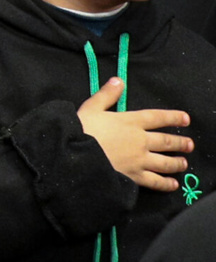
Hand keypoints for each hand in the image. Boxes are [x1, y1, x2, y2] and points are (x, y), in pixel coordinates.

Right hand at [78, 78, 192, 190]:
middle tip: (189, 145)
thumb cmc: (82, 128)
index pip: (157, 117)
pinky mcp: (134, 176)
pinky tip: (172, 184)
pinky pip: (154, 181)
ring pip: (165, 162)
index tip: (186, 119)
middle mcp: (140, 140)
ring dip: (177, 162)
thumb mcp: (91, 107)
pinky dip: (165, 183)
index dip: (173, 117)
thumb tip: (118, 80)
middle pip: (166, 141)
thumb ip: (107, 94)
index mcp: (131, 122)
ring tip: (184, 163)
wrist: (76, 154)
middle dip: (180, 143)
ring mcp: (139, 160)